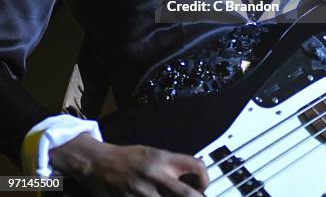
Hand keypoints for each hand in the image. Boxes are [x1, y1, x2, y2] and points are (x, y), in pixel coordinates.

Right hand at [49, 133, 208, 195]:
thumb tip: (193, 179)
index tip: (202, 187)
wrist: (98, 163)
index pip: (196, 166)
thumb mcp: (153, 154)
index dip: (205, 180)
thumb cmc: (128, 158)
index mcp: (163, 159)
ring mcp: (144, 192)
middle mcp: (157, 175)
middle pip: (188, 195)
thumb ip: (172, 166)